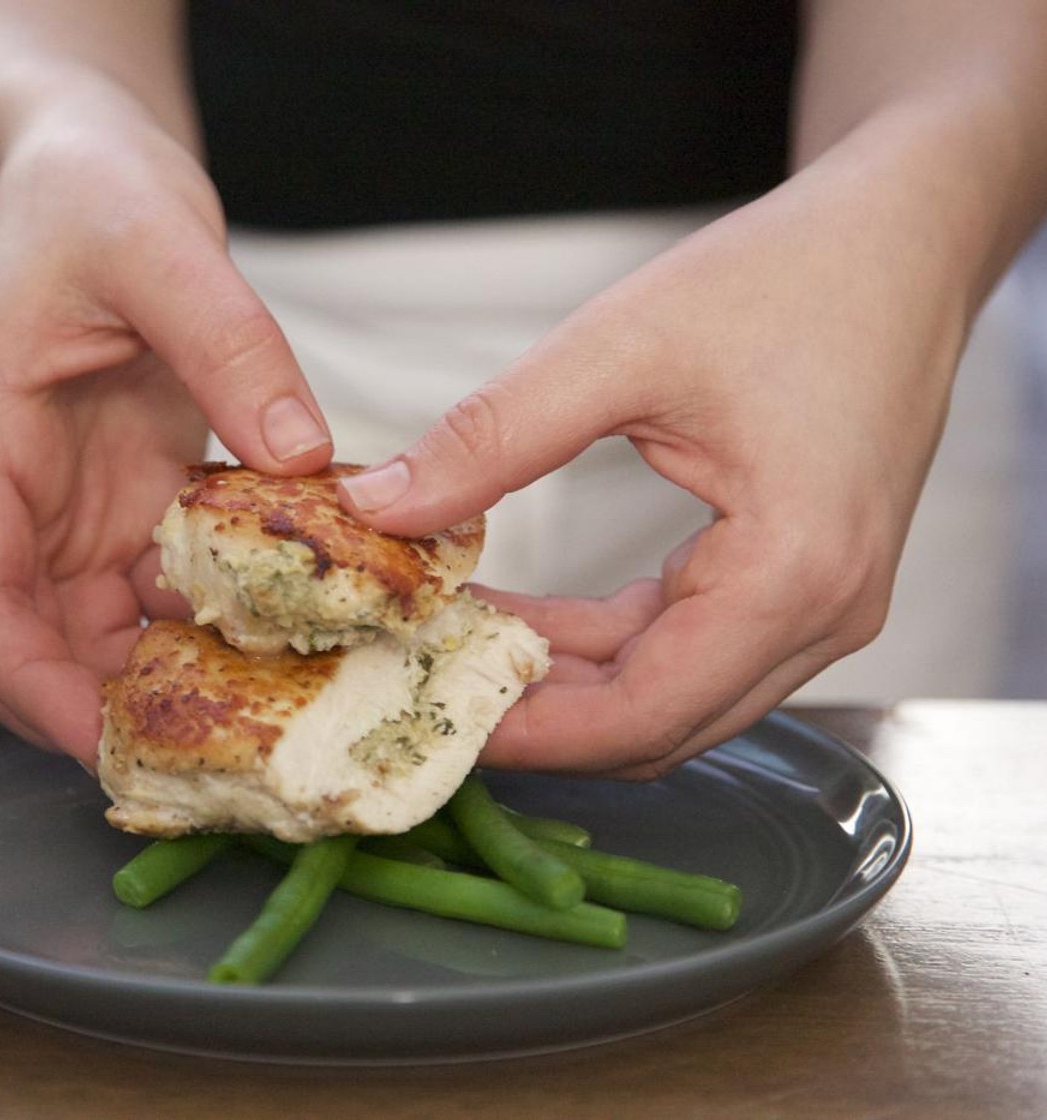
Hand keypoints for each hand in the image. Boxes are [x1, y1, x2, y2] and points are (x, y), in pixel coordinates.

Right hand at [0, 93, 331, 763]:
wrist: (93, 171)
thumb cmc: (90, 192)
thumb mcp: (161, 244)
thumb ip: (229, 344)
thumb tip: (301, 457)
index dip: (26, 683)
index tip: (98, 739)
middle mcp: (21, 491)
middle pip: (32, 641)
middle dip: (102, 704)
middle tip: (209, 746)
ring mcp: (77, 503)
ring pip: (98, 629)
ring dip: (165, 671)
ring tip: (262, 700)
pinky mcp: (131, 497)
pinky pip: (159, 586)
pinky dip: (209, 616)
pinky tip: (283, 626)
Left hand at [339, 139, 968, 776]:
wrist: (899, 239)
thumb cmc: (791, 277)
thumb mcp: (620, 349)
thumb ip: (494, 438)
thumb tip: (384, 503)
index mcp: (795, 571)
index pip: (644, 713)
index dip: (532, 734)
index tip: (435, 718)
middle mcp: (823, 613)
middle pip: (659, 723)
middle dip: (540, 719)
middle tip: (430, 687)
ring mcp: (820, 606)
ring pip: (671, 695)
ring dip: (567, 683)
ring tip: (461, 649)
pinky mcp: (799, 583)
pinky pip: (687, 647)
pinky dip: (605, 645)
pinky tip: (528, 616)